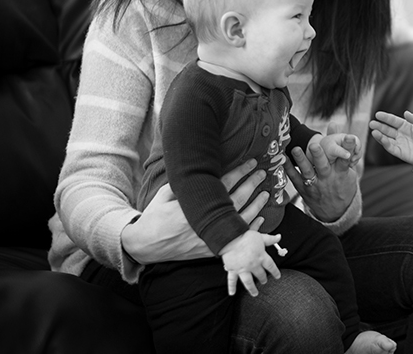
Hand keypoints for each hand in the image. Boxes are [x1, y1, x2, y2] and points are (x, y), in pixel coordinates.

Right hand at [121, 159, 268, 263]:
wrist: (146, 245)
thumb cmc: (155, 216)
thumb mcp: (166, 193)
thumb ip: (184, 182)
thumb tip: (199, 166)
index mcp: (193, 204)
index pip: (223, 184)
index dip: (239, 172)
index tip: (251, 162)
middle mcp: (204, 221)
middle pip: (236, 199)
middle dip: (251, 184)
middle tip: (262, 173)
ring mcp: (209, 236)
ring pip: (241, 219)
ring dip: (256, 205)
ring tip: (265, 193)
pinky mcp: (211, 249)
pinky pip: (236, 238)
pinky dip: (250, 229)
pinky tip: (259, 219)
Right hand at [219, 231, 281, 296]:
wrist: (231, 238)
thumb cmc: (246, 236)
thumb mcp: (260, 237)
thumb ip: (270, 239)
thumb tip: (279, 237)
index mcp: (261, 257)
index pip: (271, 266)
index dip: (275, 272)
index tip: (277, 276)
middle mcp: (253, 265)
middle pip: (260, 274)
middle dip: (263, 278)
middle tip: (264, 281)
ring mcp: (243, 269)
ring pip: (249, 282)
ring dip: (252, 288)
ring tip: (255, 293)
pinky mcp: (233, 270)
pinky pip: (232, 280)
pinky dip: (231, 287)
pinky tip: (232, 293)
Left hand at [286, 136, 358, 223]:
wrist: (335, 212)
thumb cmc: (342, 185)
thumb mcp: (349, 169)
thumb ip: (339, 146)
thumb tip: (334, 123)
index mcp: (342, 174)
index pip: (346, 159)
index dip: (348, 148)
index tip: (350, 137)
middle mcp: (328, 179)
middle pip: (324, 166)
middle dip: (319, 155)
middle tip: (315, 145)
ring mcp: (315, 185)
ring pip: (307, 172)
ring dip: (301, 161)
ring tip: (295, 149)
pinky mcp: (303, 189)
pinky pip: (295, 179)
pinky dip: (288, 169)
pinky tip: (283, 159)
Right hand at [369, 110, 412, 167]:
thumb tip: (406, 113)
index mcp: (406, 126)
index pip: (393, 121)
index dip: (386, 118)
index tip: (378, 114)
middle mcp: (401, 134)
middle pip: (387, 129)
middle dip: (379, 126)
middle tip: (372, 123)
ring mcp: (400, 143)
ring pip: (386, 138)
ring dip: (379, 135)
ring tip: (374, 131)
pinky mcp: (400, 152)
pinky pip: (390, 147)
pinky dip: (385, 143)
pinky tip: (381, 139)